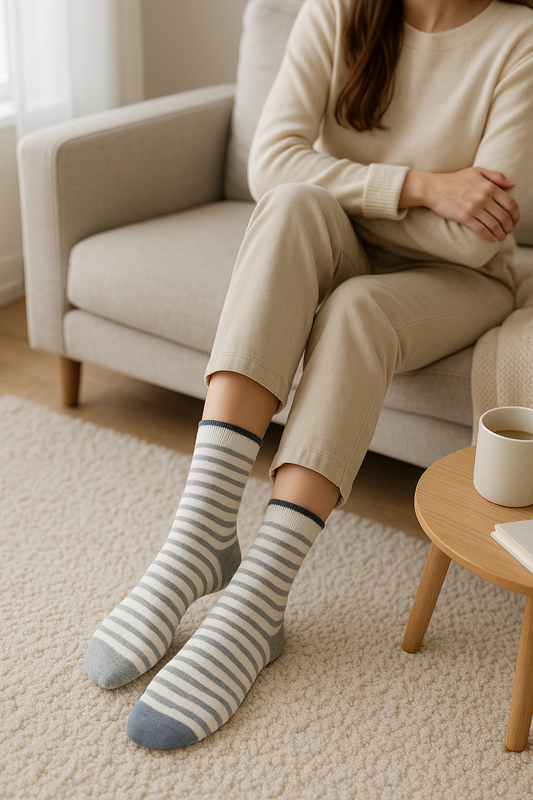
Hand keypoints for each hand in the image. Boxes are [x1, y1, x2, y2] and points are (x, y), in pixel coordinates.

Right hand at [399, 167, 519, 242]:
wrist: (432, 188)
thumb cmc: (454, 179)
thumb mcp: (476, 171)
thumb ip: (495, 176)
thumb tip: (512, 185)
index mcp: (489, 186)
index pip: (510, 203)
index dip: (516, 215)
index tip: (515, 221)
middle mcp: (483, 197)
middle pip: (504, 216)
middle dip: (509, 226)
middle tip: (508, 231)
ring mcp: (474, 208)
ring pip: (494, 225)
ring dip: (501, 233)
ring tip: (501, 236)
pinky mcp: (464, 217)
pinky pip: (481, 229)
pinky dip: (489, 236)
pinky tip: (492, 239)